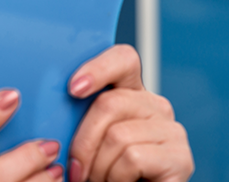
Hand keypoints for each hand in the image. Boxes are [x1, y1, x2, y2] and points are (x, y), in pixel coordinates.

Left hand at [68, 45, 193, 181]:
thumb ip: (76, 117)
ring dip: (98, 167)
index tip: (73, 89)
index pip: (123, 59)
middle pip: (109, 103)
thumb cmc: (102, 171)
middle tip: (76, 168)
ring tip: (98, 179)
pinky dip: (115, 177)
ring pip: (117, 135)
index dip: (98, 68)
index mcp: (129, 93)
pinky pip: (132, 157)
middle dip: (83, 142)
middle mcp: (154, 106)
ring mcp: (171, 130)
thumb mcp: (85, 137)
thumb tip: (49, 108)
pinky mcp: (180, 158)